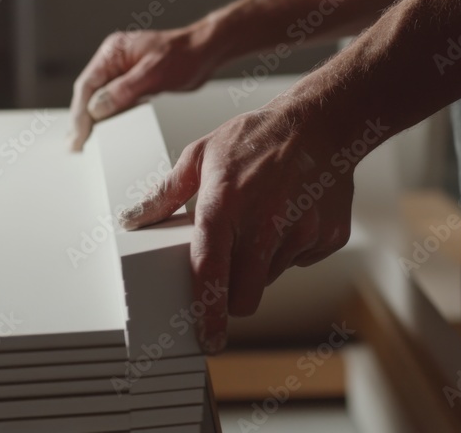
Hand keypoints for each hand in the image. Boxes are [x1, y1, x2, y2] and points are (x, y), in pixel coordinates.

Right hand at [68, 27, 217, 150]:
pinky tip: (101, 131)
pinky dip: (106, 116)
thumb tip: (96, 108)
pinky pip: (113, 101)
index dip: (80, 112)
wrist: (204, 52)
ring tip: (79, 143)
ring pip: (99, 98)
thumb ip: (123, 91)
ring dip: (90, 120)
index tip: (78, 135)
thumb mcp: (153, 74)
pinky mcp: (132, 82)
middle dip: (81, 119)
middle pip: (89, 93)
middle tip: (74, 145)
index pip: (88, 85)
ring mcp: (122, 72)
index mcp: (113, 52)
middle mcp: (113, 60)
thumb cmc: (184, 56)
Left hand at [118, 104, 362, 353]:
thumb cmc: (258, 135)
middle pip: (246, 296)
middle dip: (235, 294)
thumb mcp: (202, 155)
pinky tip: (291, 212)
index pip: (211, 274)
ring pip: (272, 277)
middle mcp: (264, 225)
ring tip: (265, 218)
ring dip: (262, 263)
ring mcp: (301, 233)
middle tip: (233, 265)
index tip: (206, 339)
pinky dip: (292, 247)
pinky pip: (301, 260)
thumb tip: (133, 219)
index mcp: (225, 206)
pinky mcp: (327, 237)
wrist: (323, 121)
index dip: (207, 313)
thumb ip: (166, 194)